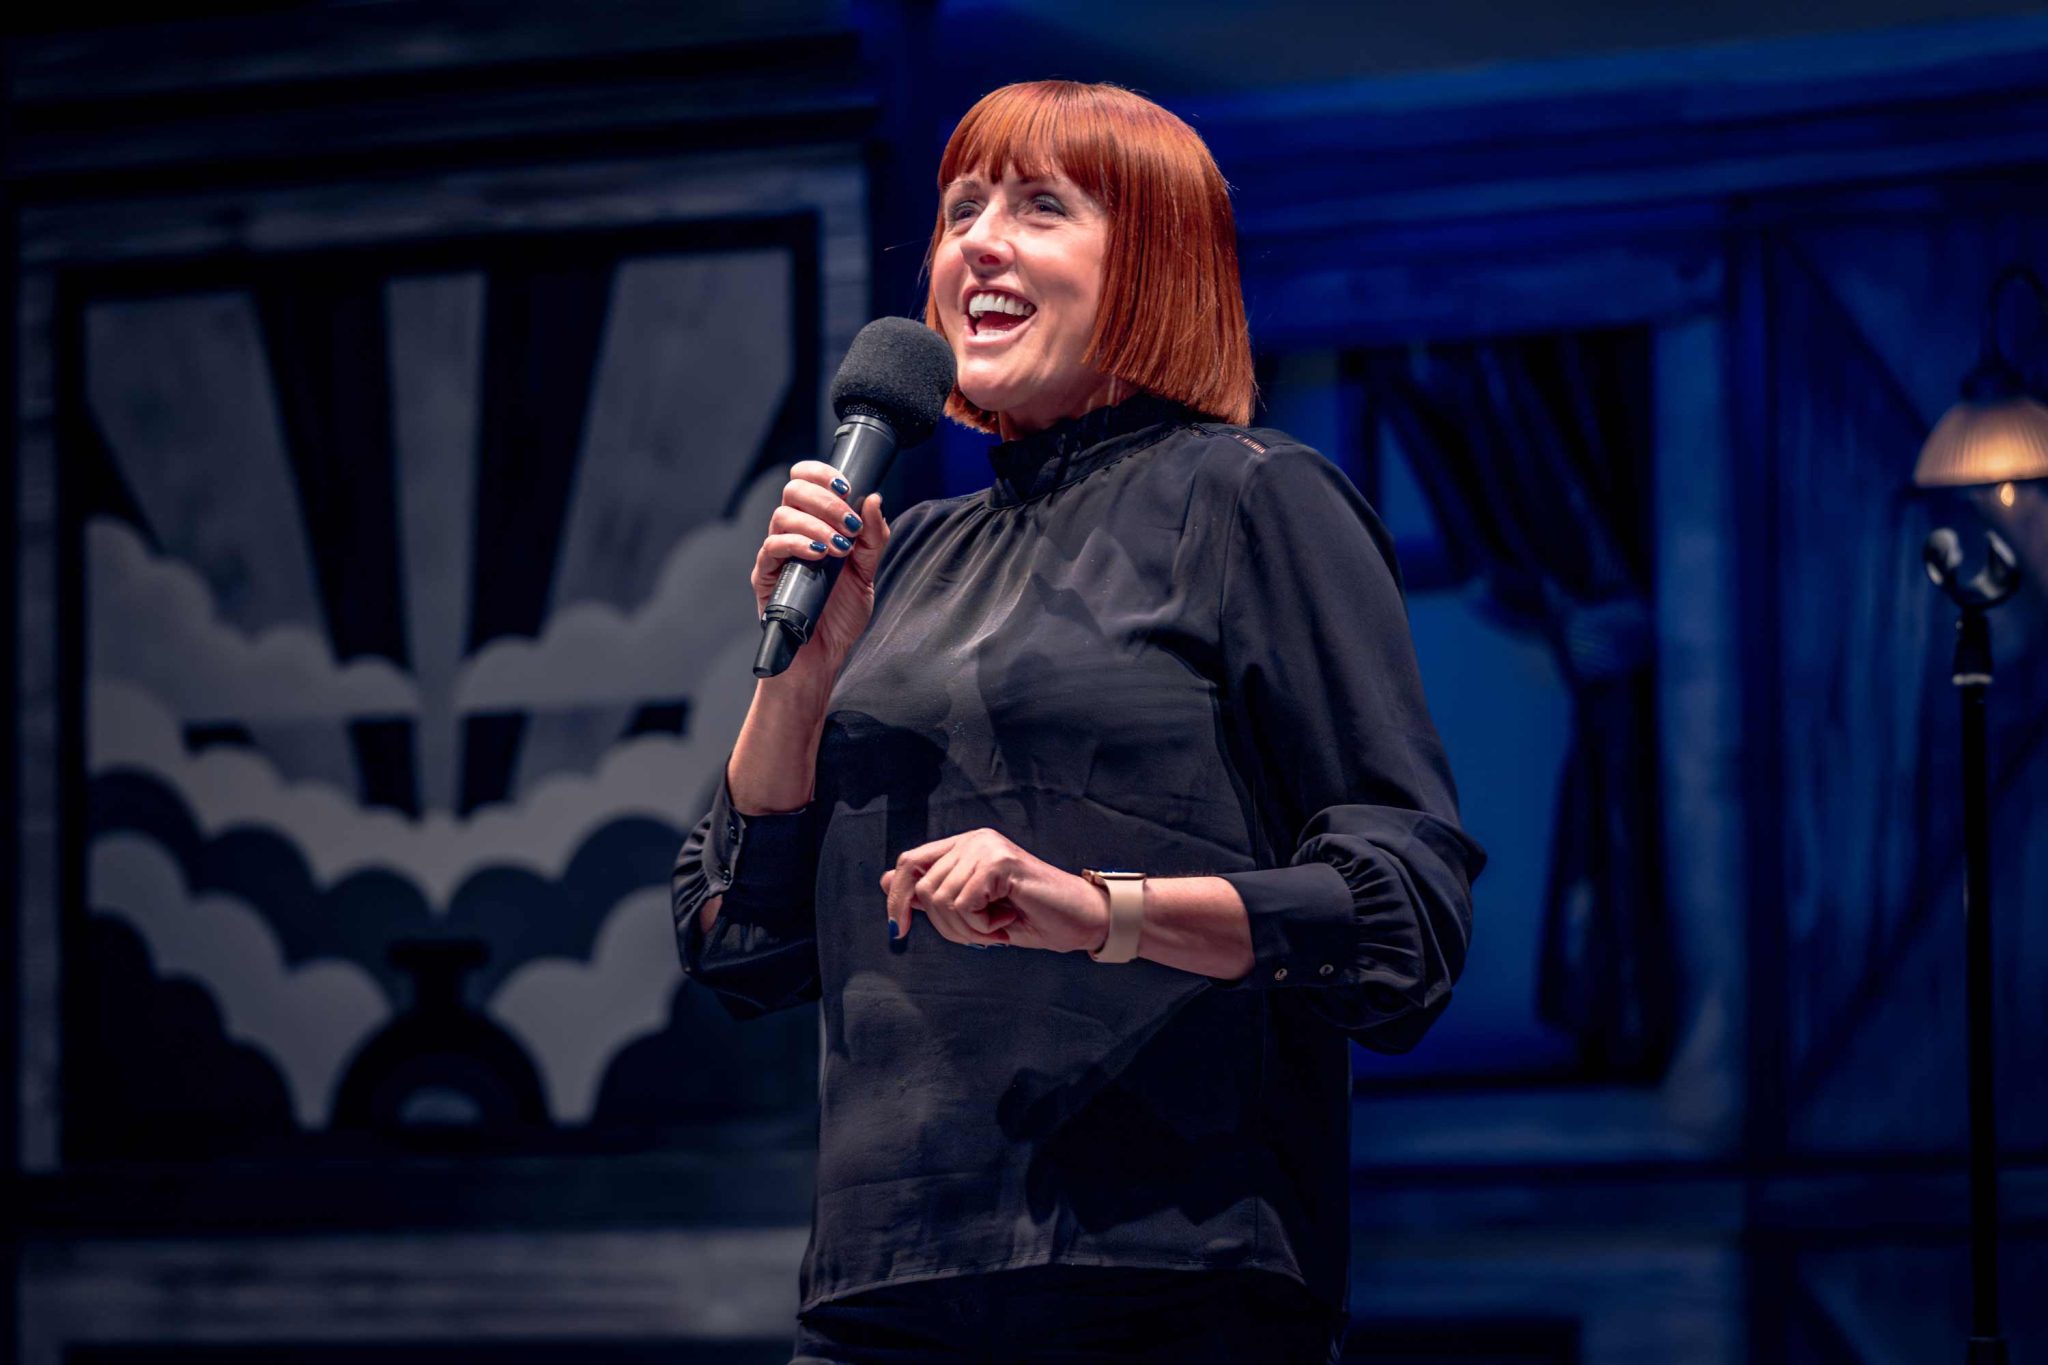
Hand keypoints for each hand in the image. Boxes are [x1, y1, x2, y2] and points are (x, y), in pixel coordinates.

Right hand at [750, 460, 890, 685]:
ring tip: (839, 548)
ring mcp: (777, 554)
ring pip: (782, 516)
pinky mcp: (765, 576)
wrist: (823, 657)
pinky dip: (796, 544)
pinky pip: (772, 547)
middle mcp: (792, 533)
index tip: (847, 488)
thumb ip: (873, 538)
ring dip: (815, 524)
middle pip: (793, 490)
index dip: (823, 474)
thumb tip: (873, 499)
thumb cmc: (840, 616)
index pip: (807, 481)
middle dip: (825, 500)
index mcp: (814, 524)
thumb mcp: (867, 573)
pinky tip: (818, 555)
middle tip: (849, 523)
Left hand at [881, 828, 1109, 954]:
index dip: (897, 897)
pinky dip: (981, 926)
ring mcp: (987, 847)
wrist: (1081, 922)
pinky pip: (963, 904)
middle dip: (945, 925)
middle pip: (921, 887)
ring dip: (967, 929)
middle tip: (980, 934)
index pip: (910, 862)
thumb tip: (886, 881)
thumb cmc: (1032, 917)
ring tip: (997, 926)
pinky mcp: (999, 862)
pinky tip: (1007, 919)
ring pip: (940, 899)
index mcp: (965, 846)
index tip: (898, 931)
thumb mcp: (972, 911)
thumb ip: (933, 894)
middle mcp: (974, 839)